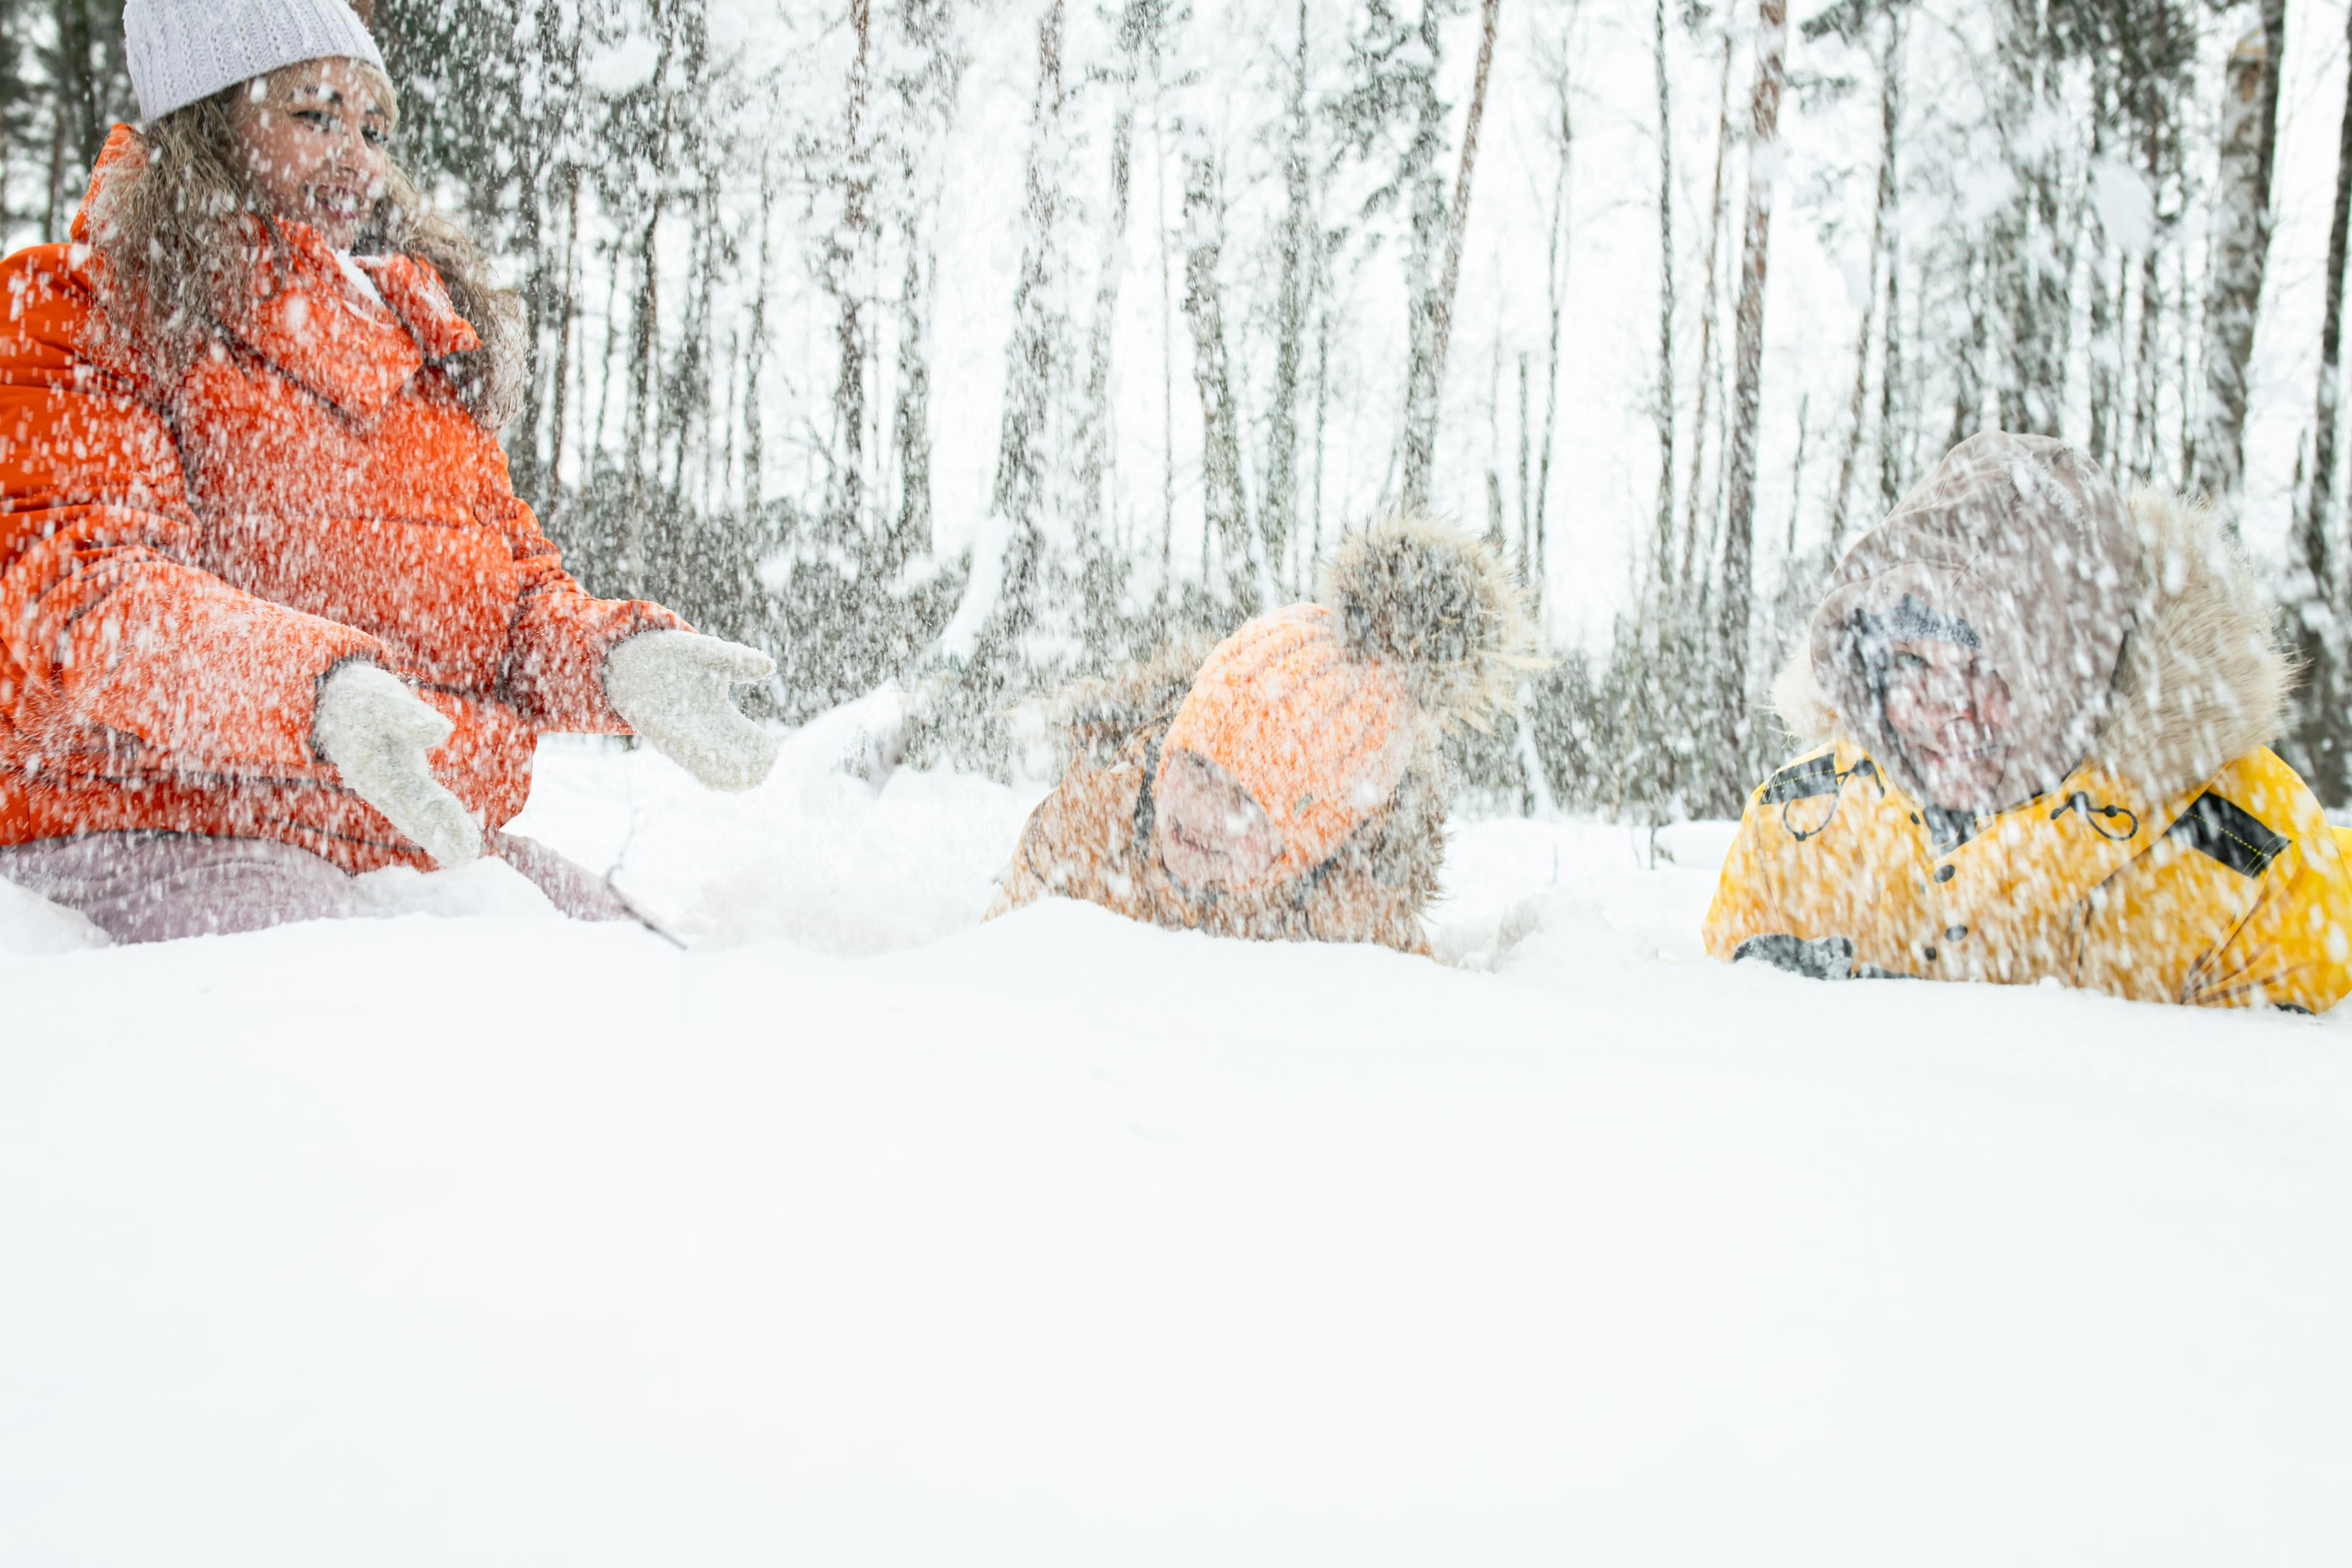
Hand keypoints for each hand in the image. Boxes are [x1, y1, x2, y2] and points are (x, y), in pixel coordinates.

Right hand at [312, 663, 482, 866]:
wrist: (334, 700)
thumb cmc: (360, 699)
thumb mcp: (381, 700)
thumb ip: (408, 716)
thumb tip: (442, 730)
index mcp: (376, 770)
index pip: (413, 798)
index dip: (437, 819)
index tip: (458, 837)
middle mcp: (381, 785)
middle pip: (415, 813)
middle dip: (440, 834)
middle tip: (466, 855)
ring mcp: (389, 785)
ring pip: (416, 815)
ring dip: (440, 834)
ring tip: (464, 856)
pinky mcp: (399, 780)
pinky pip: (418, 807)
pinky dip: (435, 823)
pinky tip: (453, 839)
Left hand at [602, 631, 778, 790]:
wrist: (633, 651)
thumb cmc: (676, 655)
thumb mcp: (710, 654)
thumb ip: (737, 660)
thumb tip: (769, 666)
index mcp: (715, 711)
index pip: (739, 734)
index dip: (754, 745)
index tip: (772, 755)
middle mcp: (696, 725)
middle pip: (720, 750)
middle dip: (737, 764)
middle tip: (757, 776)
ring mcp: (674, 726)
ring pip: (697, 753)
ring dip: (713, 766)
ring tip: (734, 778)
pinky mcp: (650, 722)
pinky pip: (670, 741)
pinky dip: (686, 751)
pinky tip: (700, 757)